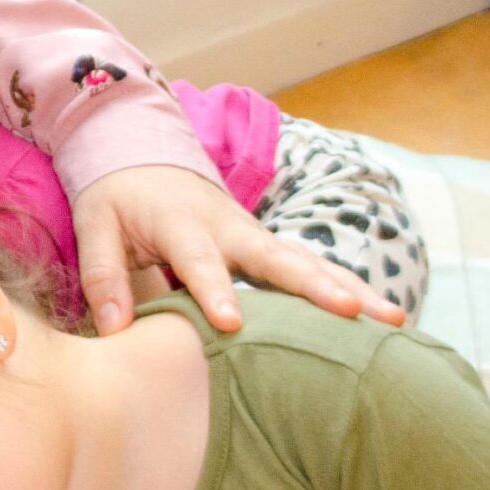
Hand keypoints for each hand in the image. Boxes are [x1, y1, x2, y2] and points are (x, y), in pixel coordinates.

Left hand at [72, 164, 404, 335]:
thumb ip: (103, 278)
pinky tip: (385, 322)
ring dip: (351, 290)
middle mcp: (231, 229)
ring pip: (310, 264)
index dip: (215, 292)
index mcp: (183, 223)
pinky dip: (347, 291)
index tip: (232, 324)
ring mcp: (256, 238)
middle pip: (278, 259)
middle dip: (314, 286)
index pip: (201, 261)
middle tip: (350, 312)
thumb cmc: (119, 198)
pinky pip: (312, 272)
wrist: (145, 157)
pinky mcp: (269, 251)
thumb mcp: (96, 227)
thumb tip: (115, 331)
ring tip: (394, 321)